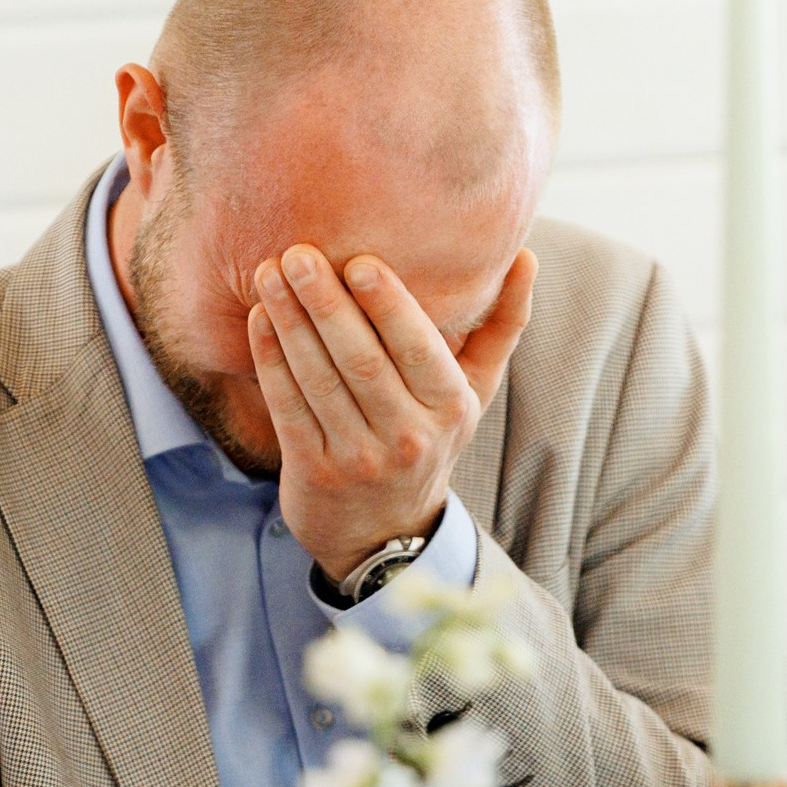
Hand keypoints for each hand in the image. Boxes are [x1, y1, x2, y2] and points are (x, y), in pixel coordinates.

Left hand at [249, 242, 536, 582]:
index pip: (417, 348)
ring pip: (320, 380)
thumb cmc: (430, 436)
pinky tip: (260, 319)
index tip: (358, 261)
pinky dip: (271, 360)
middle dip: (327, 304)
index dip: (387, 304)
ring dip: (291, 323)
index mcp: (451, 407)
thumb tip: (526, 258)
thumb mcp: (475, 391)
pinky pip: (289, 407)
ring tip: (269, 272)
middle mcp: (408, 437)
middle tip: (299, 254)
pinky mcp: (314, 472)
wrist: (386, 532)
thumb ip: (502, 326)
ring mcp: (359, 458)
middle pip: (362, 361)